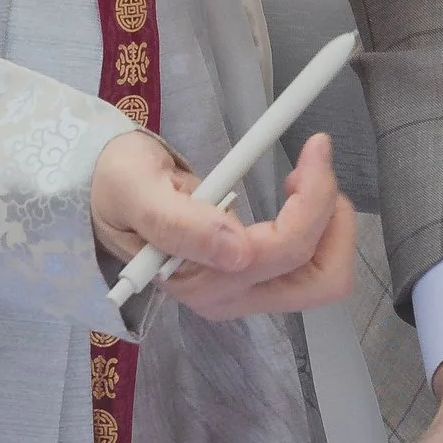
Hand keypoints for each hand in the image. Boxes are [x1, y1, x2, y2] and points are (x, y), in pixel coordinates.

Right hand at [89, 126, 356, 321]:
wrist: (106, 194)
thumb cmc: (118, 187)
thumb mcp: (136, 190)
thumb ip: (177, 222)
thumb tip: (235, 249)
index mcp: (201, 281)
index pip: (284, 250)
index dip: (314, 198)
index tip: (315, 145)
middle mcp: (228, 297)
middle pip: (321, 281)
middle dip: (335, 223)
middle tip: (317, 171)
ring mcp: (245, 292)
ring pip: (324, 277)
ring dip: (330, 225)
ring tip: (302, 180)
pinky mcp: (256, 280)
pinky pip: (312, 265)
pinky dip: (320, 227)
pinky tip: (293, 195)